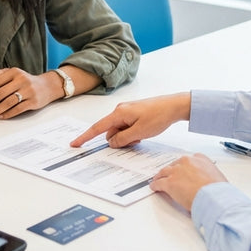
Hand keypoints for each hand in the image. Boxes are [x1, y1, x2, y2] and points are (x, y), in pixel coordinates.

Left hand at [0, 68, 58, 119]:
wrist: (47, 86)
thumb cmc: (25, 80)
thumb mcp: (12, 73)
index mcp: (14, 72)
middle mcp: (21, 80)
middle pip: (0, 93)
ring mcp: (28, 90)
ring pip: (8, 102)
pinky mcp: (34, 101)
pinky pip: (18, 109)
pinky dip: (8, 114)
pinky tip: (0, 117)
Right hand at [69, 93, 190, 147]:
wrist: (174, 106)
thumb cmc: (158, 116)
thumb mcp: (139, 132)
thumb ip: (123, 139)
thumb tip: (111, 142)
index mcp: (119, 113)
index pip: (98, 128)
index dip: (85, 137)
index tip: (75, 144)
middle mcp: (120, 110)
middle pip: (111, 131)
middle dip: (119, 140)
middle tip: (136, 140)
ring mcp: (127, 111)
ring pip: (120, 130)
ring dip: (127, 137)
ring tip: (142, 136)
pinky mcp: (134, 113)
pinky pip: (127, 127)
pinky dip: (132, 133)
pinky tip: (143, 132)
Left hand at [151, 153, 226, 211]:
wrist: (214, 197)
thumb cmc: (218, 190)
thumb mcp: (217, 177)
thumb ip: (209, 176)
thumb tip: (208, 183)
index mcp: (200, 158)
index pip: (188, 160)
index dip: (183, 167)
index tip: (182, 170)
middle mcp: (187, 162)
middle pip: (174, 165)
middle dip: (171, 171)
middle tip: (169, 175)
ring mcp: (177, 171)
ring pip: (164, 172)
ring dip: (160, 176)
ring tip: (158, 180)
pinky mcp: (169, 182)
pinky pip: (159, 183)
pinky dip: (156, 185)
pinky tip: (154, 187)